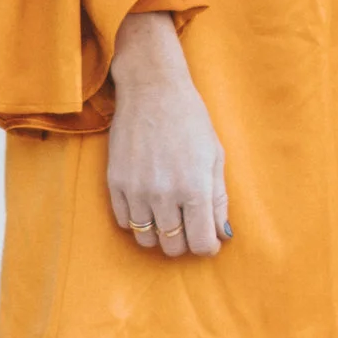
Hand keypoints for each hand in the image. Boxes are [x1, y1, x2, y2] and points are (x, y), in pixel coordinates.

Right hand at [106, 14, 230, 259]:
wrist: (152, 90)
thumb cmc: (190, 120)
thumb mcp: (215, 157)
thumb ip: (219, 199)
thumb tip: (222, 233)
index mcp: (195, 188)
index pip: (202, 243)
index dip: (208, 246)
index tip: (208, 239)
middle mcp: (165, 195)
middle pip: (173, 247)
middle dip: (185, 243)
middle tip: (188, 227)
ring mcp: (137, 190)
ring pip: (146, 239)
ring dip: (159, 235)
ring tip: (167, 218)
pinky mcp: (115, 183)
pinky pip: (124, 222)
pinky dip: (137, 221)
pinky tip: (148, 206)